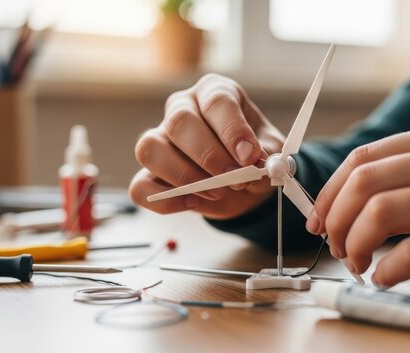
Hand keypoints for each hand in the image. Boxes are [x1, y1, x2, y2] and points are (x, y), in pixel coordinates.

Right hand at [129, 74, 284, 218]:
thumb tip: (255, 163)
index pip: (216, 101)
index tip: (249, 156)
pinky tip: (194, 202)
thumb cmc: (253, 155)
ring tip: (217, 191)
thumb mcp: (269, 151)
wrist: (244, 181)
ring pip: (150, 149)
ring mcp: (160, 138)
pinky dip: (166, 200)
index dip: (232, 130)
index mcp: (214, 93)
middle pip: (179, 122)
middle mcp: (182, 108)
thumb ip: (265, 155)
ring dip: (184, 176)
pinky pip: (140, 187)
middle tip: (235, 178)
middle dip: (209, 155)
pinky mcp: (149, 171)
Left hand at [307, 120, 409, 294]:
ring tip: (357, 262)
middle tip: (333, 244)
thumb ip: (409, 177)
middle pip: (364, 181)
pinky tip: (384, 276)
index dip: (329, 191)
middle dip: (334, 218)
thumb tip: (345, 207)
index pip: (363, 157)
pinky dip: (387, 270)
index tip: (316, 218)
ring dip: (354, 244)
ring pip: (381, 212)